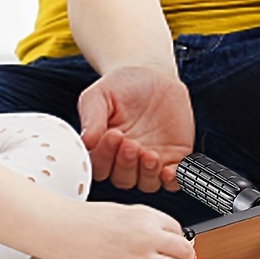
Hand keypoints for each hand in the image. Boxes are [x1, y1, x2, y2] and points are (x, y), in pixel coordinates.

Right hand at [53, 201, 194, 258]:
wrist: (66, 230)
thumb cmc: (90, 221)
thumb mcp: (128, 212)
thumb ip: (149, 225)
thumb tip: (166, 238)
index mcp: (149, 217)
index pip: (180, 232)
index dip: (179, 243)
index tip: (177, 250)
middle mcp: (148, 236)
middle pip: (186, 252)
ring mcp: (139, 258)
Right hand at [77, 66, 194, 191]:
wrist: (153, 75)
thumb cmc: (121, 86)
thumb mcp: (99, 95)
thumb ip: (92, 117)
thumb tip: (85, 141)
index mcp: (104, 150)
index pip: (100, 167)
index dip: (105, 156)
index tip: (113, 134)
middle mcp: (125, 161)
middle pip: (123, 178)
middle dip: (126, 164)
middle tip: (131, 144)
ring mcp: (150, 161)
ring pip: (146, 183)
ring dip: (148, 173)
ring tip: (149, 155)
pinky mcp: (174, 158)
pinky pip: (174, 180)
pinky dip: (174, 180)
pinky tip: (171, 171)